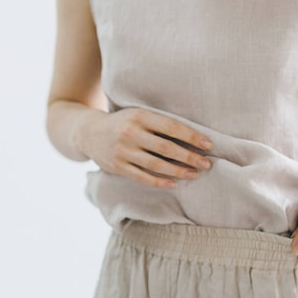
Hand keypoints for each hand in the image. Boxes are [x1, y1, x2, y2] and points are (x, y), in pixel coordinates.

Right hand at [76, 108, 213, 188]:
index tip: (208, 144)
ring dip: (178, 171)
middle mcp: (131, 133)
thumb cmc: (124, 122)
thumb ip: (159, 122)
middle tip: (206, 163)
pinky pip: (142, 177)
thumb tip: (193, 135)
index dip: (191, 136)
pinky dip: (159, 181)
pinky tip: (174, 183)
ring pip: (156, 165)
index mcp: (140, 115)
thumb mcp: (139, 113)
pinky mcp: (118, 166)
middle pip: (166, 148)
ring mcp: (123, 151)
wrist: (90, 132)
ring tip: (194, 174)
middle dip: (189, 157)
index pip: (171, 127)